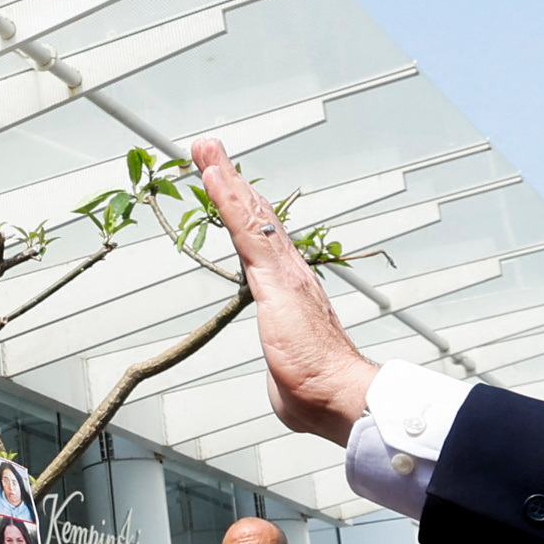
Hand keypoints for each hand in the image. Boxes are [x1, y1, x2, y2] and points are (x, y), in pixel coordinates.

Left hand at [189, 141, 377, 445]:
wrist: (338, 395)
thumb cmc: (315, 391)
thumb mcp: (288, 372)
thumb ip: (283, 367)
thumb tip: (286, 381)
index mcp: (292, 290)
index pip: (264, 242)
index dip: (246, 211)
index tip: (231, 186)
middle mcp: (291, 271)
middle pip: (257, 215)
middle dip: (233, 180)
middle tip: (211, 150)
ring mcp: (283, 270)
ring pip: (249, 213)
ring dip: (226, 177)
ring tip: (205, 148)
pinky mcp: (274, 277)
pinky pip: (245, 229)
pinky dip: (228, 198)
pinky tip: (213, 174)